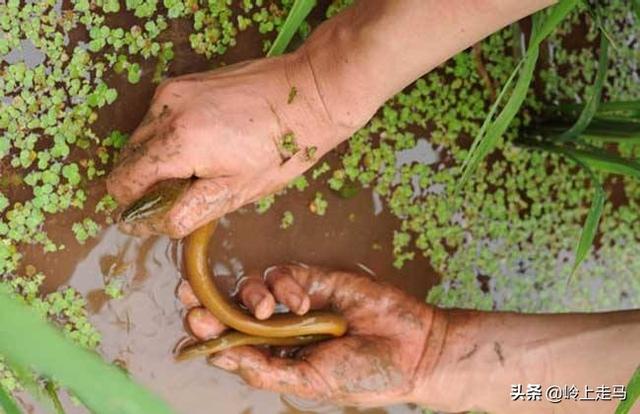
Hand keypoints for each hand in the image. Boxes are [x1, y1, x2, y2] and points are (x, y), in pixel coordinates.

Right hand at [107, 51, 362, 237]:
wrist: (308, 94)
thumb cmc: (281, 149)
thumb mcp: (236, 192)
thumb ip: (186, 211)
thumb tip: (149, 225)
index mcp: (176, 142)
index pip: (122, 182)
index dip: (134, 205)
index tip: (157, 212)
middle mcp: (164, 110)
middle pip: (127, 159)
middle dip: (147, 182)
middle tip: (187, 191)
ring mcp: (172, 91)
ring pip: (141, 137)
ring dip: (157, 159)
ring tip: (200, 166)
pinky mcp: (183, 81)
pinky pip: (158, 118)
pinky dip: (169, 137)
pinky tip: (204, 143)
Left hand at [178, 265, 443, 406]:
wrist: (411, 349)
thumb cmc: (362, 374)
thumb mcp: (309, 381)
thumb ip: (265, 369)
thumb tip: (219, 356)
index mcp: (274, 358)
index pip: (229, 342)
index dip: (206, 331)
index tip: (191, 323)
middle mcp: (279, 329)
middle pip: (230, 309)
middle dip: (207, 301)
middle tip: (188, 295)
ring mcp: (295, 301)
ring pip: (251, 287)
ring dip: (249, 295)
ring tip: (266, 311)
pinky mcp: (314, 278)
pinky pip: (283, 274)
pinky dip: (286, 285)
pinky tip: (303, 301)